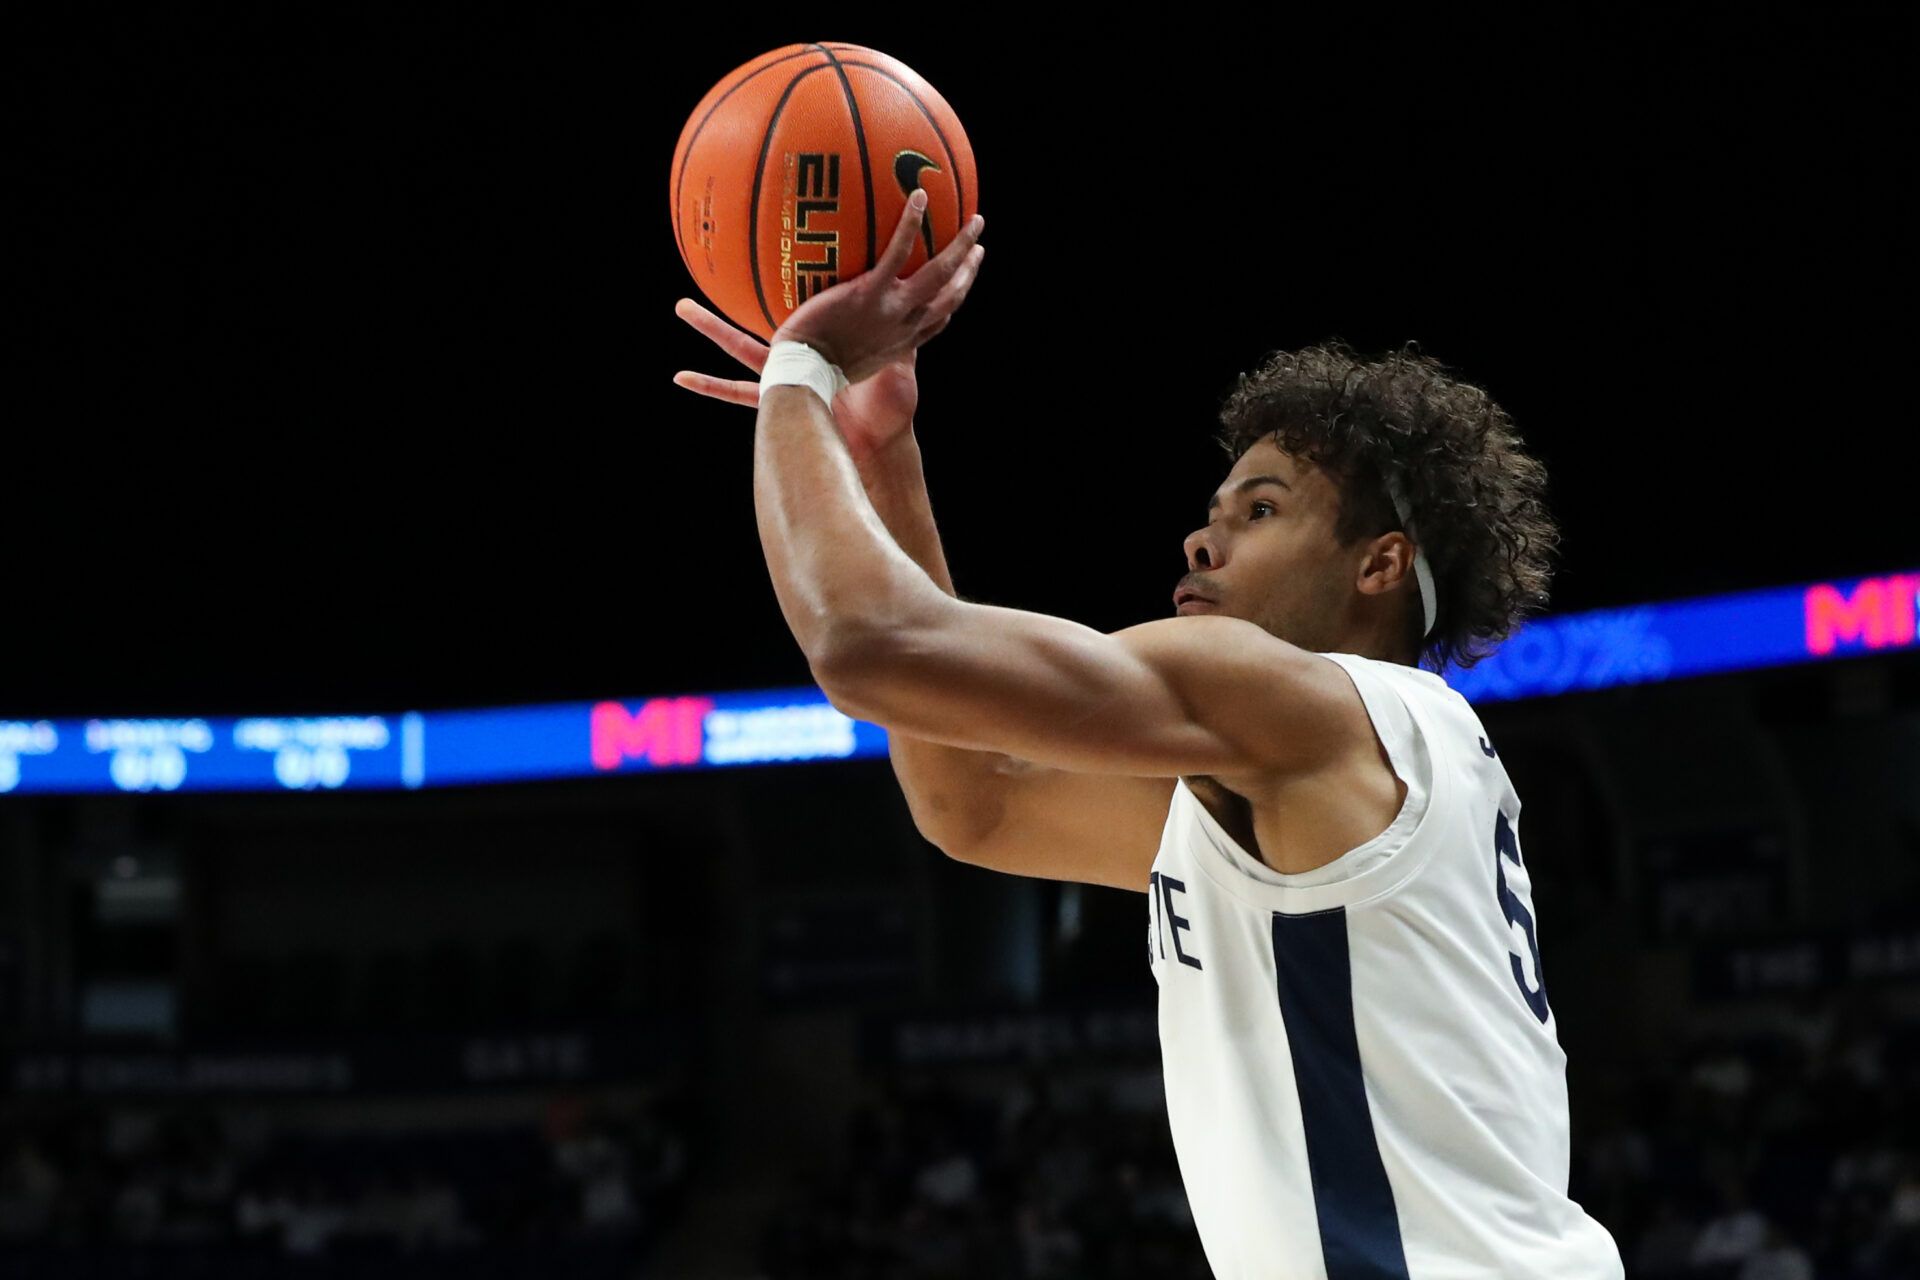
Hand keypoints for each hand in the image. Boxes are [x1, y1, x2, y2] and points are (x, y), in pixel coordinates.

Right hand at [670, 297, 920, 471]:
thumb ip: (900, 338)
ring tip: (679, 308)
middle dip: (725, 319)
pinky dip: (708, 386)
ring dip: (709, 331)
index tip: (757, 292)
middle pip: (752, 335)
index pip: (791, 329)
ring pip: (738, 350)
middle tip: (692, 297)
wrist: (879, 446)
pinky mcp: (777, 392)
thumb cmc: (889, 413)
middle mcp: (790, 371)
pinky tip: (677, 378)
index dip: (781, 310)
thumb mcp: (897, 364)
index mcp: (811, 361)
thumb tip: (922, 306)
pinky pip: (738, 390)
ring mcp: (779, 382)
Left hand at [771, 189, 985, 384]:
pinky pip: (897, 252)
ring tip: (974, 220)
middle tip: (979, 246)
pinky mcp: (871, 292)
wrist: (806, 372)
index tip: (961, 283)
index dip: (953, 300)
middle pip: (951, 295)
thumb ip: (853, 340)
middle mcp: (905, 326)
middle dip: (969, 270)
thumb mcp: (846, 362)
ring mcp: (892, 308)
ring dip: (962, 246)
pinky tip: (918, 197)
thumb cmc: (814, 368)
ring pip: (941, 273)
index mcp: (901, 342)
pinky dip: (911, 224)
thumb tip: (838, 324)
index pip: (937, 320)